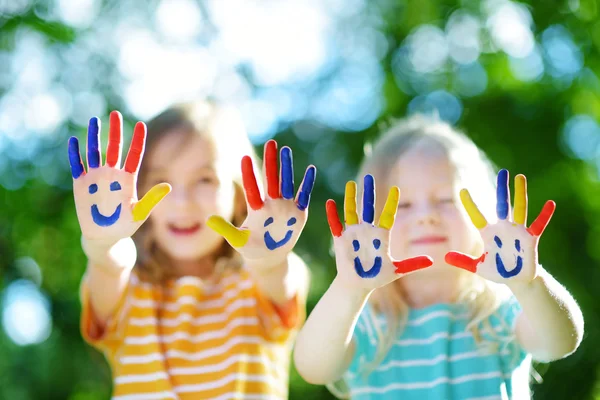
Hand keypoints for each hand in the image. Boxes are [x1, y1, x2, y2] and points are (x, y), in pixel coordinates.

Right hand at [68, 111, 170, 244]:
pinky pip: (77, 165)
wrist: (105, 238)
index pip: (134, 155)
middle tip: (115, 113)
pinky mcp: (81, 184)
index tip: (141, 125)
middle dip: (116, 130)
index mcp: (128, 179)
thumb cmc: (125, 226)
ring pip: (95, 152)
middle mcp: (112, 174)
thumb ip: (152, 199)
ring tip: (94, 120)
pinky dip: (75, 154)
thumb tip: (168, 186)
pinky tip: (74, 141)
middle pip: (115, 148)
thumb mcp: (140, 213)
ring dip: (94, 136)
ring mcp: (96, 177)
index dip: (137, 140)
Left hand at [207, 140, 315, 265]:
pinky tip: (310, 169)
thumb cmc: (250, 248)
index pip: (252, 188)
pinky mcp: (298, 213)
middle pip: (271, 179)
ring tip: (286, 150)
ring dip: (287, 167)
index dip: (249, 174)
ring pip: (287, 183)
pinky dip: (307, 183)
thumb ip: (225, 230)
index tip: (243, 158)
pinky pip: (303, 195)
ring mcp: (285, 207)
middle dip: (272, 161)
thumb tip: (208, 220)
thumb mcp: (237, 240)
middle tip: (272, 142)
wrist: (269, 257)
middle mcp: (271, 204)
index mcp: (256, 209)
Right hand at [326, 175, 432, 290]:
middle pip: (368, 207)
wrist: (358, 285)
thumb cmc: (377, 277)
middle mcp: (367, 231)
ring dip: (350, 198)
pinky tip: (330, 203)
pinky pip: (336, 225)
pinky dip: (333, 215)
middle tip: (369, 177)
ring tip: (350, 184)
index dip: (392, 202)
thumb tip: (432, 261)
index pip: (388, 215)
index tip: (396, 188)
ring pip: (351, 212)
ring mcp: (354, 234)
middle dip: (368, 192)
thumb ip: (413, 264)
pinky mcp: (341, 240)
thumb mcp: (397, 270)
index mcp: (381, 235)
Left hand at [445, 169, 554, 283]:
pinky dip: (544, 215)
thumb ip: (463, 261)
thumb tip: (445, 257)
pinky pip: (538, 225)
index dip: (470, 204)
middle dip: (502, 189)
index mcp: (489, 233)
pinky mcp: (531, 239)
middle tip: (503, 172)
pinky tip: (550, 203)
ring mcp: (517, 231)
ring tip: (520, 177)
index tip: (463, 190)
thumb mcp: (478, 267)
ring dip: (520, 193)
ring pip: (520, 208)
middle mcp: (503, 228)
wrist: (517, 280)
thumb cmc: (498, 271)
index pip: (477, 216)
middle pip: (501, 205)